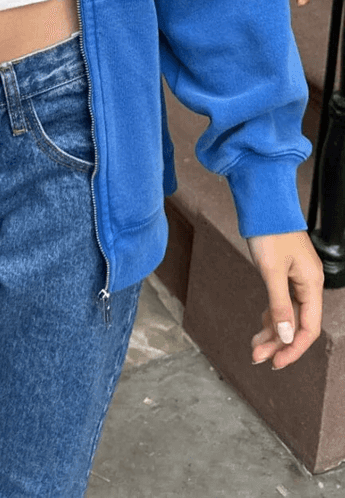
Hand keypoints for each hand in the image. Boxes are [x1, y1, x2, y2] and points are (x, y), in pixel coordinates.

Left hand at [246, 231, 323, 369]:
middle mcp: (308, 284)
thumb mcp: (271, 271)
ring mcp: (297, 279)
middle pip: (298, 324)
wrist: (264, 204)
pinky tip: (261, 325)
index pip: (309, 328)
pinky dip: (271, 315)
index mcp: (311, 284)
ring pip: (288, 314)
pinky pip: (282, 302)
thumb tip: (286, 337)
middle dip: (279, 342)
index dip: (294, 348)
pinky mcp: (286, 273)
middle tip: (258, 357)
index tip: (276, 362)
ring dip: (273, 331)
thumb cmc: (269, 231)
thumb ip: (279, 305)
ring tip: (255, 347)